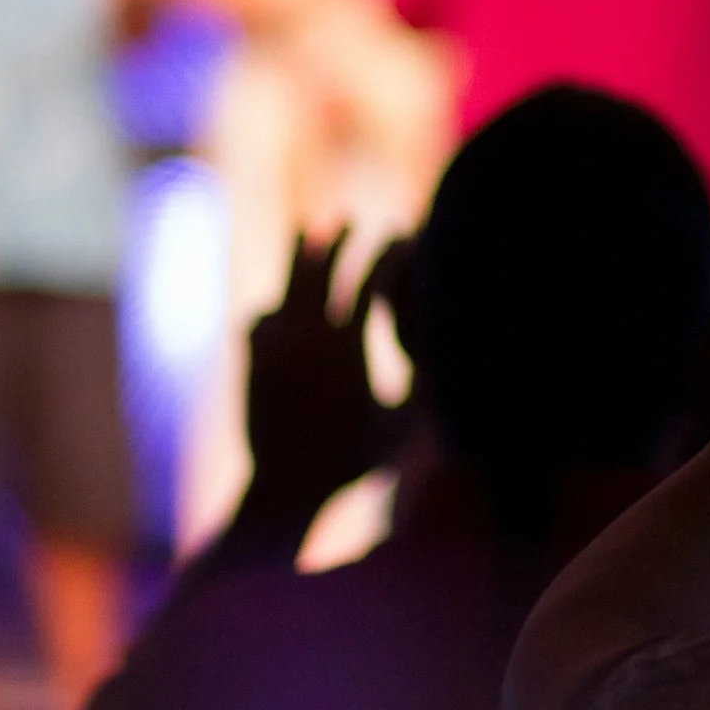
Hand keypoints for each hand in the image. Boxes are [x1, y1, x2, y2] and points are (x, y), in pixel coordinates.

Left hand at [244, 231, 407, 514]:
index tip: (401, 237)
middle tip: (345, 219)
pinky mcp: (251, 367)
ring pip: (284, 290)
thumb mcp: (404, 428)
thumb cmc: (353, 464)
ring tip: (306, 235)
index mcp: (345, 347)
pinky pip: (258, 322)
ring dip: (298, 262)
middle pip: (319, 271)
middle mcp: (304, 340)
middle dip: (335, 241)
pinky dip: (272, 310)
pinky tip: (277, 307)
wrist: (284, 491)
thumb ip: (428, 390)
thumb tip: (459, 362)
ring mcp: (272, 351)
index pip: (370, 283)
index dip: (388, 256)